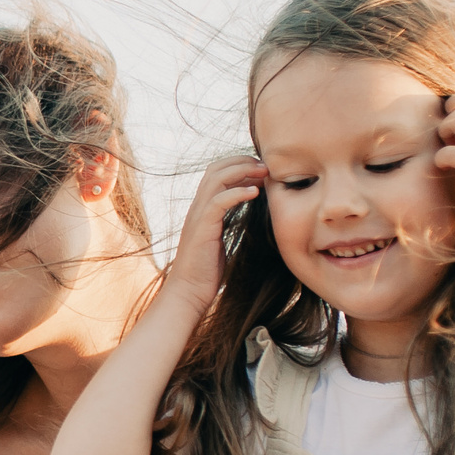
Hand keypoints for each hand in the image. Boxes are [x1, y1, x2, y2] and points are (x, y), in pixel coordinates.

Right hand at [161, 156, 266, 315]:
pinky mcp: (202, 229)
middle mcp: (197, 208)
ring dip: (242, 172)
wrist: (188, 292)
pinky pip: (218, 201)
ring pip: (216, 179)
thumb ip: (227, 223)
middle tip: (266, 166)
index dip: (239, 165)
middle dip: (242, 162)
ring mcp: (197, 217)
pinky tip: (255, 193)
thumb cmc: (205, 272)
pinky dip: (237, 193)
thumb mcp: (219, 240)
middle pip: (215, 169)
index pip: (216, 173)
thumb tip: (246, 216)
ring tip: (264, 174)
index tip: (262, 170)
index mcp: (202, 209)